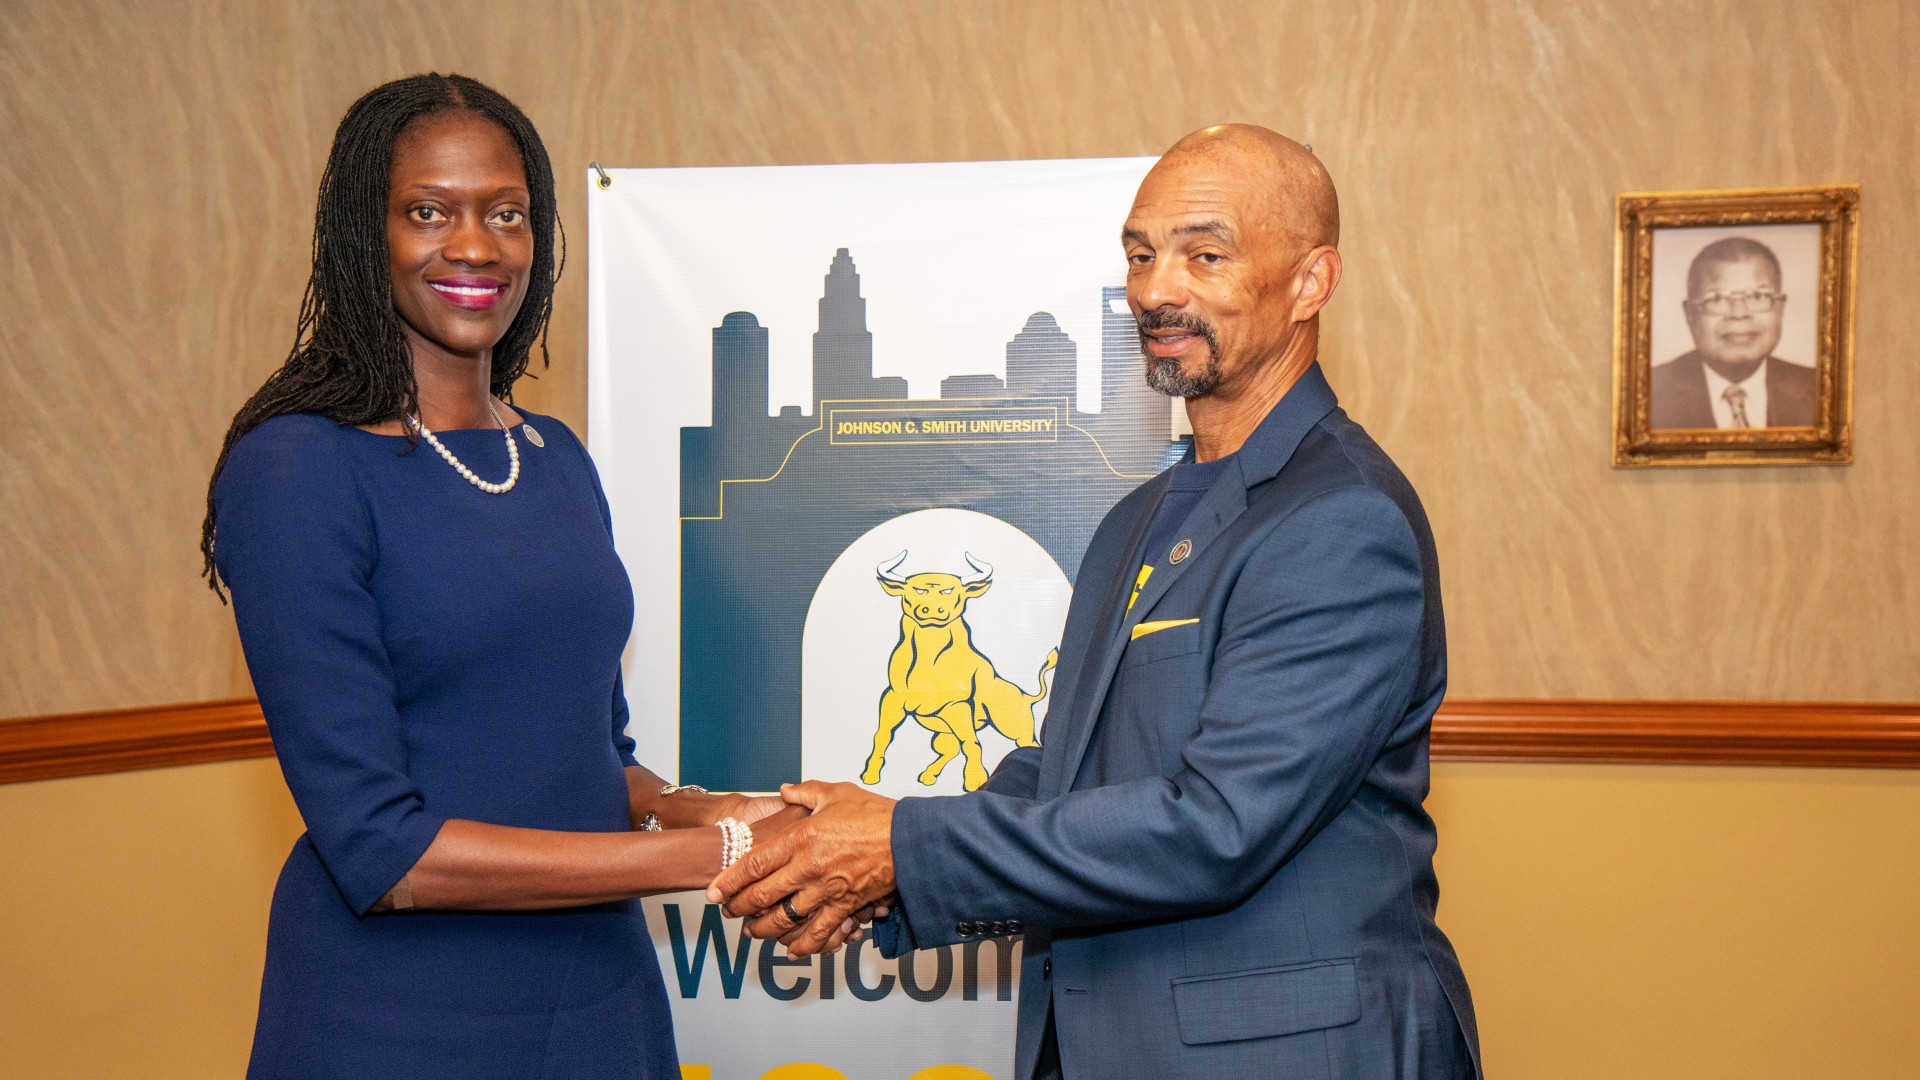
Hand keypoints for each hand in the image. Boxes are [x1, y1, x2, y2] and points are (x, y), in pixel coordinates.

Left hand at [705, 780, 896, 956]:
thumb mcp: (838, 793)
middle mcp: (809, 868)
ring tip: (753, 932)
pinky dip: (803, 945)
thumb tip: (787, 790)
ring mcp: (827, 891)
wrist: (912, 839)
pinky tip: (791, 949)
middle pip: (762, 896)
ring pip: (784, 919)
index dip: (730, 881)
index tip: (714, 892)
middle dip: (739, 908)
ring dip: (764, 930)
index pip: (754, 863)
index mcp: (802, 838)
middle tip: (728, 912)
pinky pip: (819, 933)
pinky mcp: (846, 906)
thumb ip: (806, 793)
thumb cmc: (877, 815)